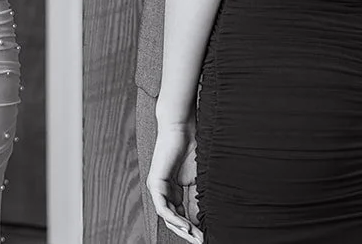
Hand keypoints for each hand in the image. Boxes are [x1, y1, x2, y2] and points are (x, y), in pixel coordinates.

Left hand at [147, 120, 201, 242]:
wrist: (183, 129)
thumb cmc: (192, 149)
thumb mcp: (198, 180)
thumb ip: (198, 199)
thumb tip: (203, 220)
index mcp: (175, 191)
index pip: (183, 215)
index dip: (194, 227)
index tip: (206, 236)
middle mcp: (165, 192)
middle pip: (174, 219)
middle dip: (188, 232)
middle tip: (201, 241)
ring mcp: (158, 188)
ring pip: (167, 216)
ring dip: (182, 229)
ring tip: (195, 236)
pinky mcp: (154, 183)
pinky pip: (162, 207)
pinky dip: (174, 218)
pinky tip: (186, 225)